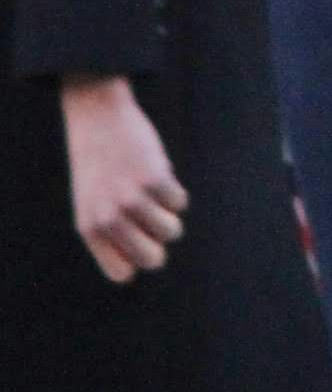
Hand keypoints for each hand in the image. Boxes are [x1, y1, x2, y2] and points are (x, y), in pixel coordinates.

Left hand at [59, 76, 186, 282]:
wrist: (97, 118)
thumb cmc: (98, 163)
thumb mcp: (92, 201)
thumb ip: (112, 232)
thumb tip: (151, 257)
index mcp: (91, 230)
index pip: (122, 273)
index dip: (137, 257)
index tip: (139, 238)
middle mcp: (109, 220)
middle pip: (152, 259)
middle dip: (159, 242)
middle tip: (154, 218)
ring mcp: (131, 200)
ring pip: (171, 231)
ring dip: (170, 213)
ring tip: (156, 194)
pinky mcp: (153, 178)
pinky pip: (179, 202)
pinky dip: (175, 191)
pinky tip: (159, 173)